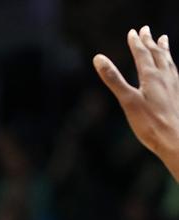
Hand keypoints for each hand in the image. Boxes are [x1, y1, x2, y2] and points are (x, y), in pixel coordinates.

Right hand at [93, 26, 178, 181]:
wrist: (176, 139)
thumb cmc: (150, 123)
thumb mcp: (127, 101)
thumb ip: (113, 79)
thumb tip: (98, 58)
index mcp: (151, 77)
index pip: (142, 54)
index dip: (136, 43)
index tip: (132, 32)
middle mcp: (165, 77)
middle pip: (157, 54)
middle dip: (150, 41)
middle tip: (146, 30)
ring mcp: (174, 85)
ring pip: (168, 61)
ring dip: (163, 49)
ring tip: (163, 40)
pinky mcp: (178, 95)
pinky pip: (175, 72)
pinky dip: (171, 64)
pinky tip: (171, 68)